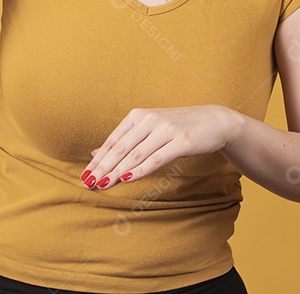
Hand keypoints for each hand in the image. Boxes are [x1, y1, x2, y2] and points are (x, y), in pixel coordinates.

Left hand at [80, 106, 236, 190]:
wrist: (215, 121)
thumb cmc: (178, 127)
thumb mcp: (149, 129)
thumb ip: (124, 140)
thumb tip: (95, 153)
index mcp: (138, 115)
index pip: (113, 141)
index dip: (98, 160)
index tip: (85, 177)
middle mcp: (150, 120)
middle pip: (120, 148)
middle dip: (103, 168)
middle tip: (88, 184)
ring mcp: (166, 129)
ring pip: (136, 154)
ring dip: (117, 172)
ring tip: (103, 185)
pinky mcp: (182, 141)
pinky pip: (157, 158)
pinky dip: (141, 169)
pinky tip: (128, 178)